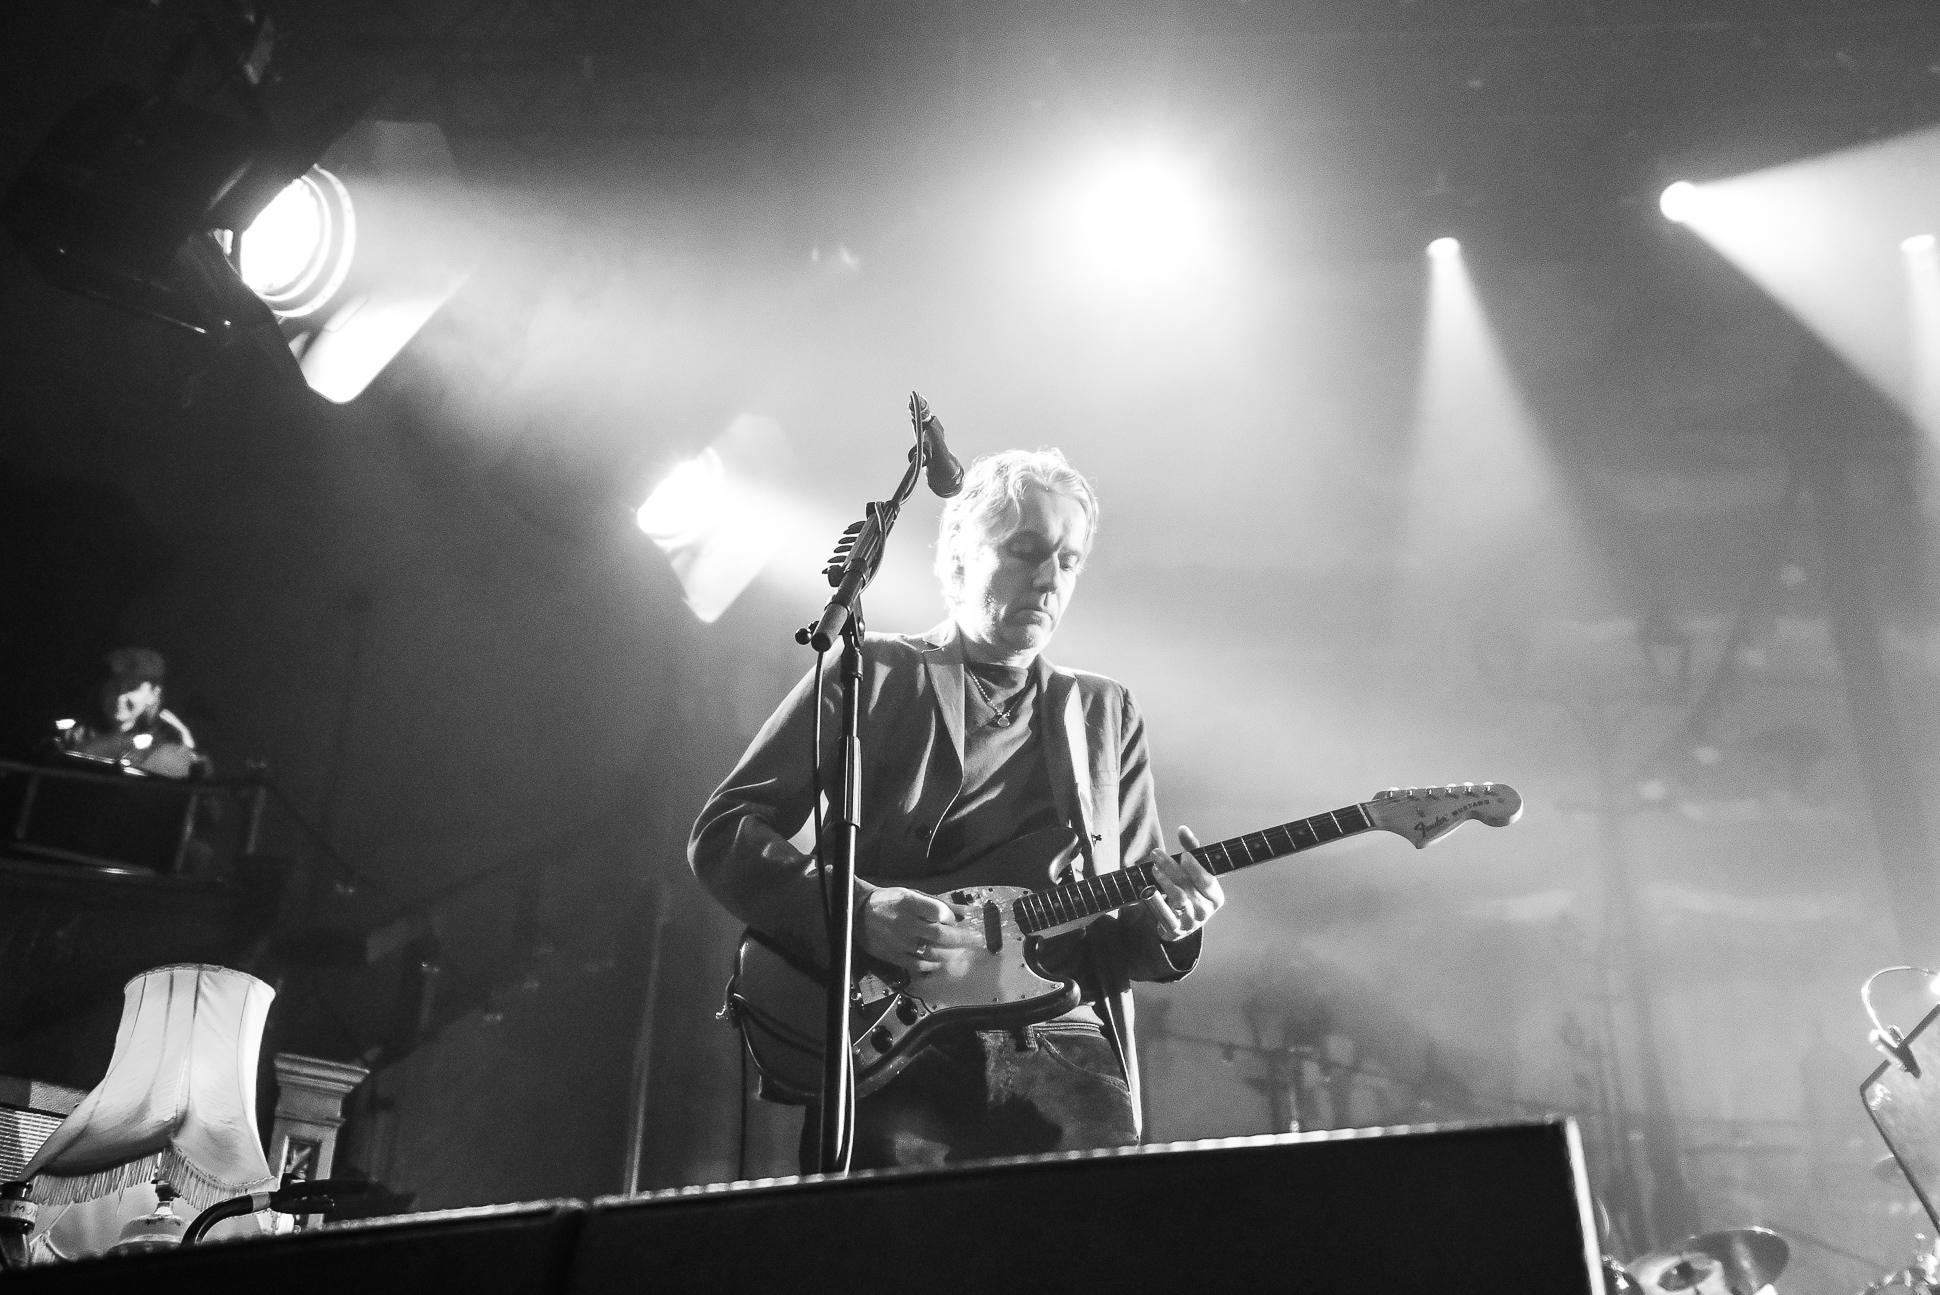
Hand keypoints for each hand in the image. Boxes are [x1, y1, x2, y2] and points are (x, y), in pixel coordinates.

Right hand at [859, 886, 981, 972]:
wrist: (859, 914)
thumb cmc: (889, 901)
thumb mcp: (913, 894)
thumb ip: (939, 904)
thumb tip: (964, 911)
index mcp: (909, 903)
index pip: (938, 912)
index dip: (951, 917)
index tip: (955, 919)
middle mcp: (905, 923)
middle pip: (940, 935)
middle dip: (963, 939)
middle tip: (977, 940)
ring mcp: (900, 942)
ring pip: (932, 952)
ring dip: (951, 953)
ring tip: (961, 951)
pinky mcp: (895, 956)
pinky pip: (919, 965)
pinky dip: (933, 964)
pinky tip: (941, 961)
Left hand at [1140, 826, 1223, 941]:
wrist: (1181, 925)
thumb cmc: (1190, 892)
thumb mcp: (1194, 873)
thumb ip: (1191, 850)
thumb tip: (1183, 829)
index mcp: (1215, 896)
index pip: (1208, 880)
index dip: (1196, 868)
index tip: (1183, 855)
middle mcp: (1206, 910)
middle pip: (1189, 886)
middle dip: (1172, 867)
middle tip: (1156, 854)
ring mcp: (1191, 922)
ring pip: (1178, 899)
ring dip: (1165, 881)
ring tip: (1154, 869)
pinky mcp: (1175, 929)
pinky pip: (1166, 915)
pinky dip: (1158, 902)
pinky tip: (1149, 890)